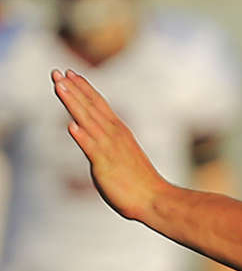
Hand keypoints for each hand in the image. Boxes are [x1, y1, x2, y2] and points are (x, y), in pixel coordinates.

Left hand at [51, 68, 166, 221]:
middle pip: (90, 106)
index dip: (83, 88)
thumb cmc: (138, 181)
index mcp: (118, 131)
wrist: (154, 198)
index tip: (69, 73)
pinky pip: (92, 148)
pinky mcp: (105, 165)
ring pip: (87, 121)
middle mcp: (114, 134)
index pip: (98, 103)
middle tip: (57, 72)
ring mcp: (110, 148)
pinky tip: (71, 126)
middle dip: (72, 88)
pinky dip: (82, 136)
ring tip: (59, 87)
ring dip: (72, 103)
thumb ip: (108, 144)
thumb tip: (97, 137)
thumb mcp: (122, 155)